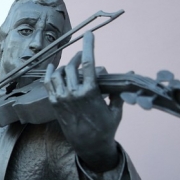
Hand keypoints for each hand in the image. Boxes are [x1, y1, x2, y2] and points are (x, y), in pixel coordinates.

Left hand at [44, 31, 122, 171]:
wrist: (88, 145)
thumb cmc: (105, 128)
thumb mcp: (115, 110)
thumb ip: (118, 91)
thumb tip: (130, 75)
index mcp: (90, 92)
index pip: (89, 63)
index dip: (88, 46)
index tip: (89, 34)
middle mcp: (73, 93)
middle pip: (72, 66)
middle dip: (78, 57)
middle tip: (82, 55)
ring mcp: (61, 98)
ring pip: (58, 73)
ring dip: (65, 66)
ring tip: (72, 65)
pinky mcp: (54, 103)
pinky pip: (48, 83)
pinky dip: (50, 73)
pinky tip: (53, 68)